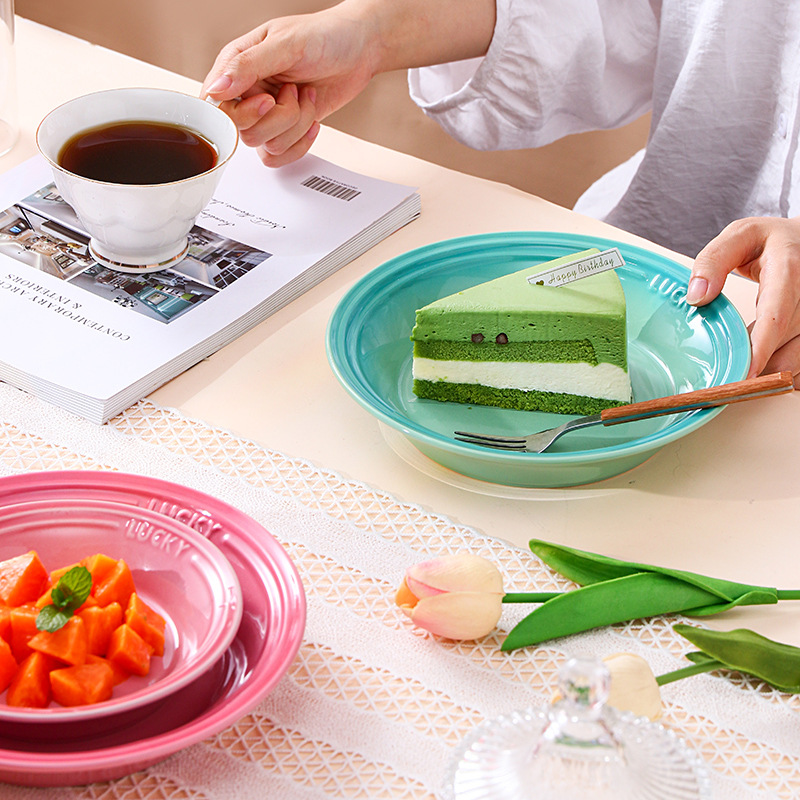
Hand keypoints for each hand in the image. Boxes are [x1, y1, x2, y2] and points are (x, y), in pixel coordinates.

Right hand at [201, 0, 495, 166]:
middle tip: (295, 94)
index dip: (240, 111)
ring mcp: (271, 113)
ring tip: (308, 100)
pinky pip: (285, 158)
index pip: (215, 107)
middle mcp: (250, 92)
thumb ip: (245, 67)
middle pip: (242, 132)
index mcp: (237, 67)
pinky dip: (302, 143)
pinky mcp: (292, 129)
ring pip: (265, 147)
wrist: (367, 44)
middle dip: (275, 117)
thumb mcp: (286, 42)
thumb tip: (209, 92)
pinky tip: (314, 119)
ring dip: (293, 129)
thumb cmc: (330, 33)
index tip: (267, 98)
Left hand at [687, 216, 799, 384]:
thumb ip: (713, 261)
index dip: (762, 346)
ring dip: (769, 370)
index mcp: (789, 268)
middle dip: (758, 364)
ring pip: (797, 356)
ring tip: (740, 370)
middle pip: (786, 342)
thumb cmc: (771, 241)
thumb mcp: (740, 236)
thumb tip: (696, 297)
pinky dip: (779, 367)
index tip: (747, 372)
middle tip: (727, 379)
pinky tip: (760, 365)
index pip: (777, 314)